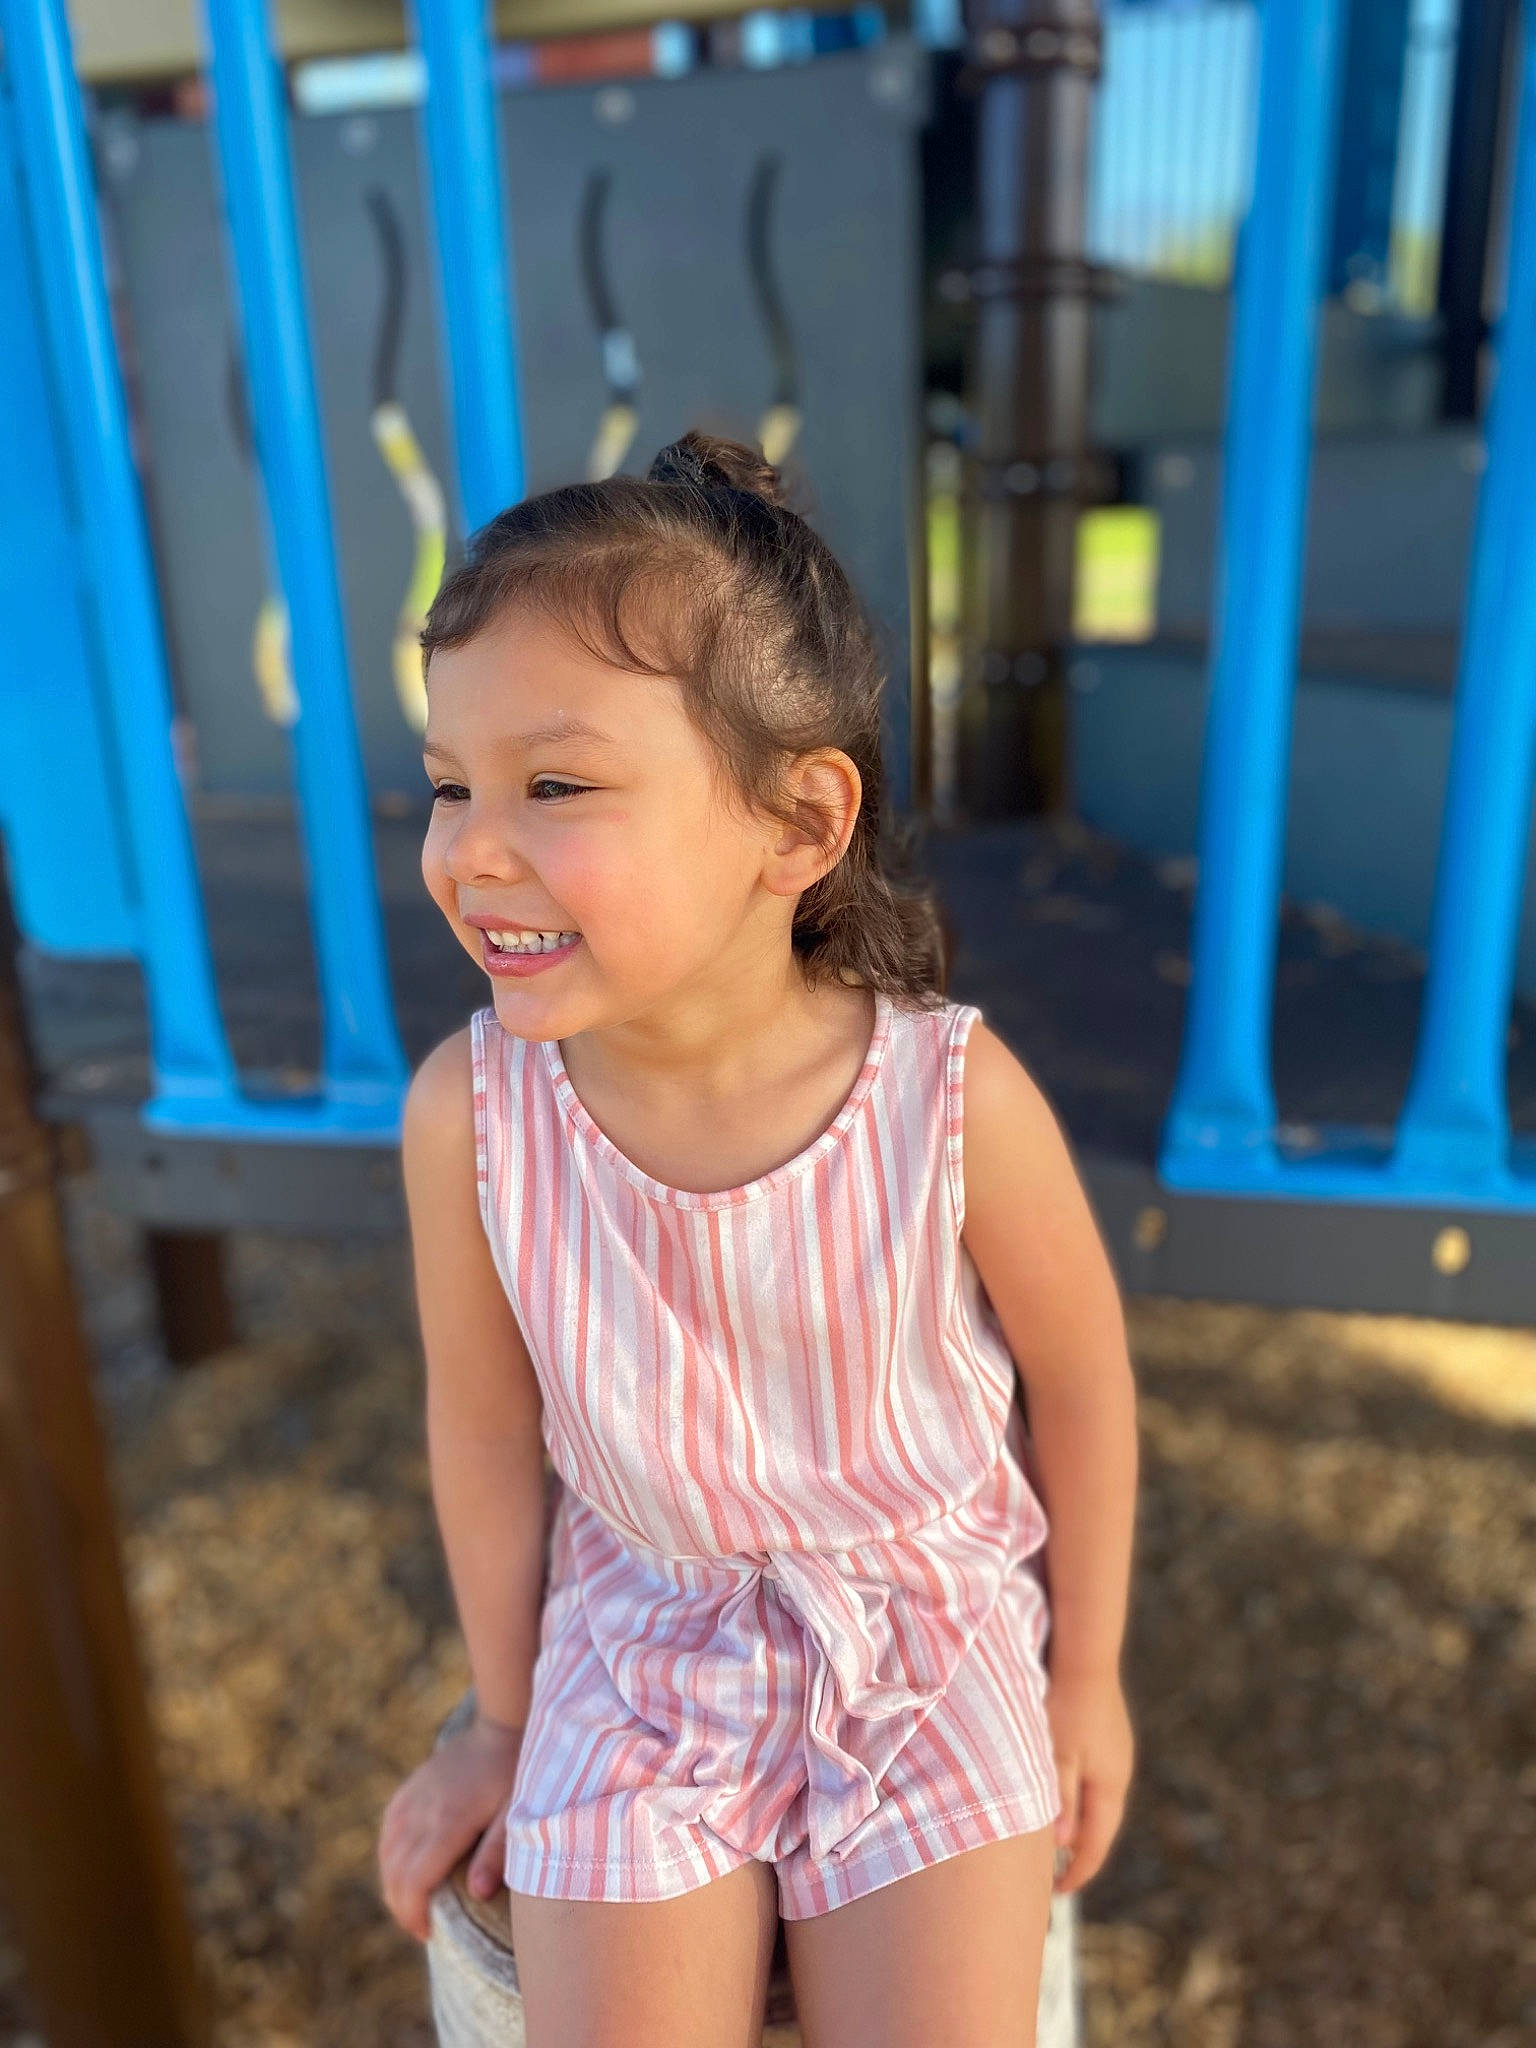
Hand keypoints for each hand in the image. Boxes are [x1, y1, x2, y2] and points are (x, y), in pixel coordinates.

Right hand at [378, 1713, 525, 1940]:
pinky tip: (401, 1867)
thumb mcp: (518, 1814)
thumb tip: (478, 1892)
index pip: (414, 1881)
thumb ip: (498, 1852)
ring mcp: (414, 1797)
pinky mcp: (413, 1787)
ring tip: (413, 1905)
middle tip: (422, 1928)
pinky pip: (389, 1827)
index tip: (429, 1933)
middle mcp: (423, 1811)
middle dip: (403, 1907)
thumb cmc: (517, 1774)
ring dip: (393, 1883)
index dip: (414, 1914)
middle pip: (395, 1872)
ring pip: (387, 1852)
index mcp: (448, 1822)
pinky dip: (389, 1854)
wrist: (505, 1724)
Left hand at [1046, 1669, 1133, 1894]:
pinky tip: (1062, 1793)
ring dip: (1079, 1822)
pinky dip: (1079, 1796)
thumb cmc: (1063, 1702)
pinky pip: (1095, 1777)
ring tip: (1056, 1840)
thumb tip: (1062, 1844)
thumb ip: (1059, 1800)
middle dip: (1079, 1852)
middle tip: (1054, 1875)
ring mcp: (1116, 1750)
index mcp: (1109, 1785)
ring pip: (1098, 1800)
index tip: (1056, 1892)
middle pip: (1101, 1825)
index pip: (1095, 1843)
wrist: (1085, 1651)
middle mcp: (1119, 1771)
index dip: (1077, 1872)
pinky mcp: (1108, 1734)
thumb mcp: (1056, 1756)